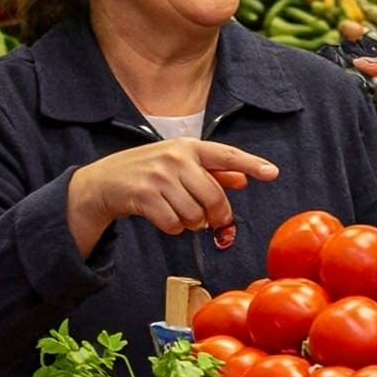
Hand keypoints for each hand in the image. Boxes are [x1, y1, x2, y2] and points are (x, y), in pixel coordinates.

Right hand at [66, 138, 279, 256]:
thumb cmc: (148, 171)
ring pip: (194, 215)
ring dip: (191, 223)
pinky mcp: (144, 196)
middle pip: (214, 197)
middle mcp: (175, 158)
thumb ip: (212, 171)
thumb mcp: (180, 164)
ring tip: (179, 212)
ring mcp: (159, 177)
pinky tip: (163, 217)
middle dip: (217, 215)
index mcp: (189, 147)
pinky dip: (173, 228)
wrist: (104, 181)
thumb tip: (243, 179)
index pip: (227, 155)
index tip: (272, 173)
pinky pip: (174, 225)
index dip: (251, 164)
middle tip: (213, 221)